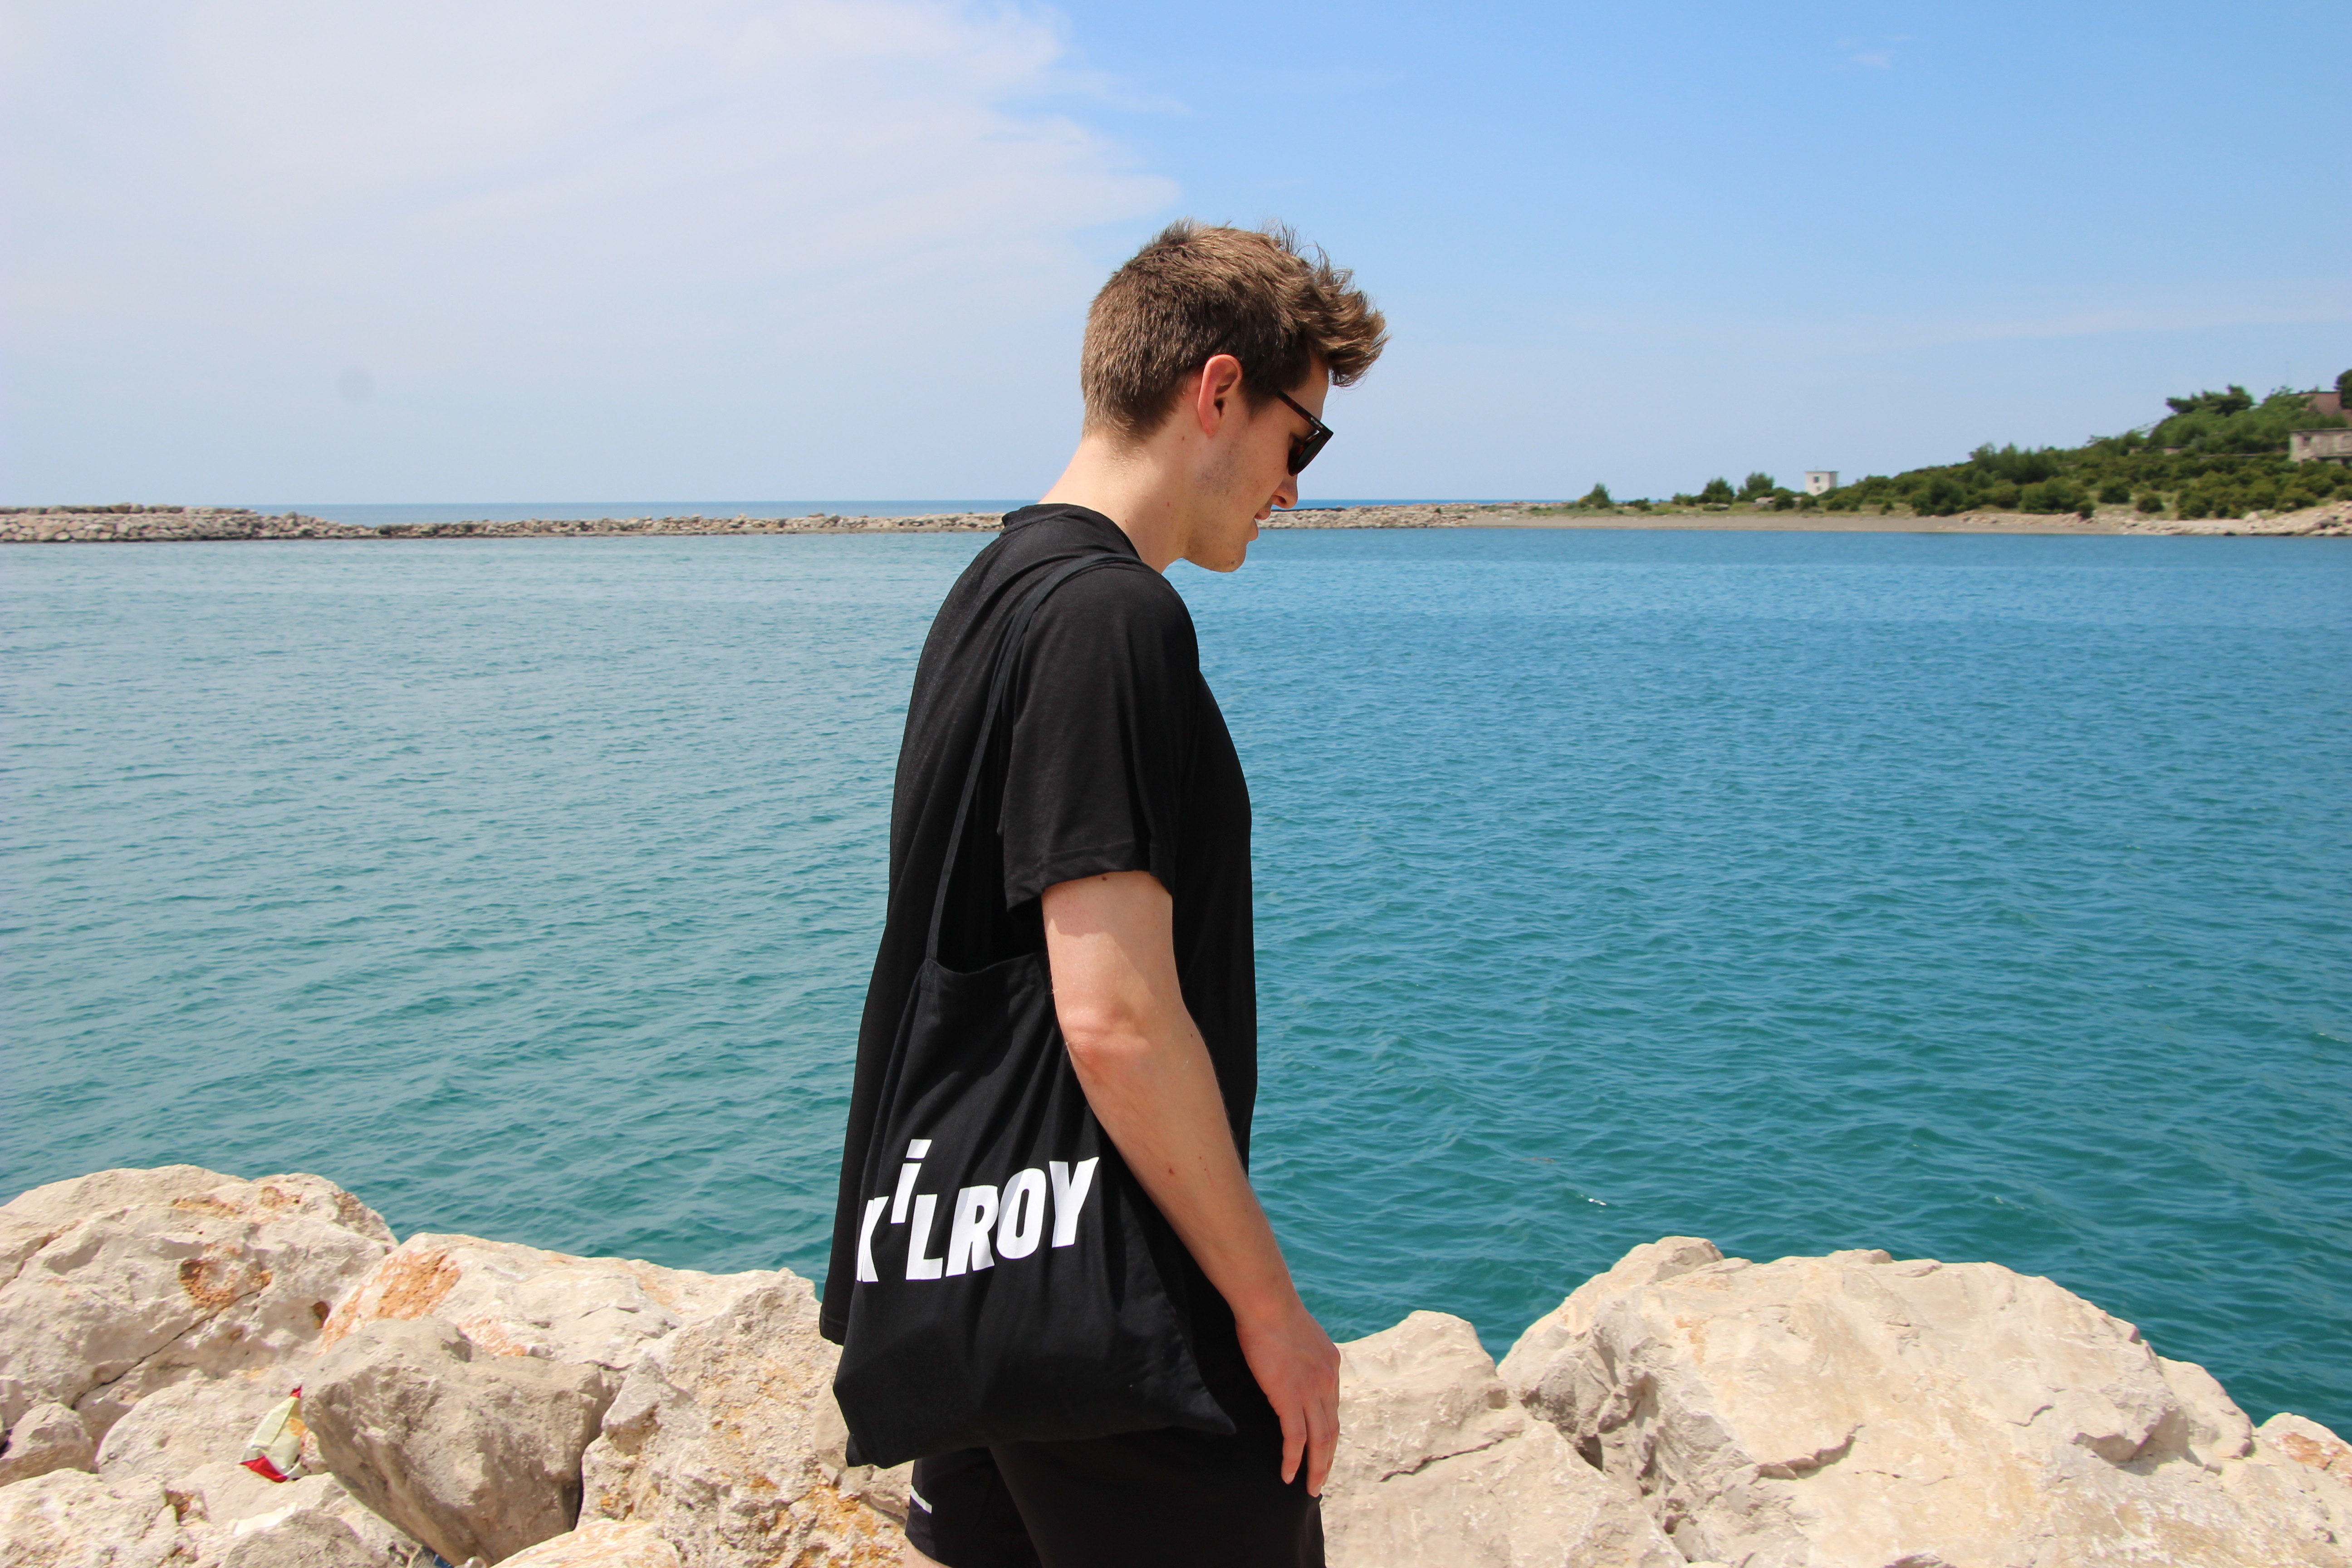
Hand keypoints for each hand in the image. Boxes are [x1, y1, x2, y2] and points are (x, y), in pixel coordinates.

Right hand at [1233, 1292, 1340, 1494]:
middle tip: (1320, 1480)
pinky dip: (1293, 1460)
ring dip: (1316, 1468)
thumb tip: (1288, 1356)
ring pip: (1320, 1440)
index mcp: (1331, 1366)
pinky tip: (1288, 1475)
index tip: (1323, 1449)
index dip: (1328, 1432)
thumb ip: (1299, 1351)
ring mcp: (1311, 1391)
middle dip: (1327, 1459)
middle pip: (1332, 1430)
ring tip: (1310, 1489)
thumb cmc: (1273, 1310)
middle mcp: (1328, 1382)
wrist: (1268, 1303)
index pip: (1333, 1408)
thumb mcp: (1297, 1332)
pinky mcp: (1290, 1398)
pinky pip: (1295, 1438)